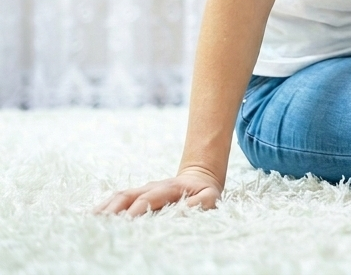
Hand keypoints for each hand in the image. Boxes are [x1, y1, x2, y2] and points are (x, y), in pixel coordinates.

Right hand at [94, 168, 221, 215]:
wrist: (199, 177)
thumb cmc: (204, 192)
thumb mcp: (210, 196)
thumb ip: (199, 203)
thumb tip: (182, 212)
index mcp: (168, 188)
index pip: (149, 198)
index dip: (137, 209)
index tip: (126, 221)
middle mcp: (150, 187)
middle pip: (127, 195)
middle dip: (114, 209)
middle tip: (100, 224)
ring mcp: (141, 190)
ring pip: (119, 196)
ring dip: (105, 207)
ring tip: (89, 221)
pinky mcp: (135, 195)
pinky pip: (117, 198)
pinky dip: (104, 207)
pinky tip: (92, 217)